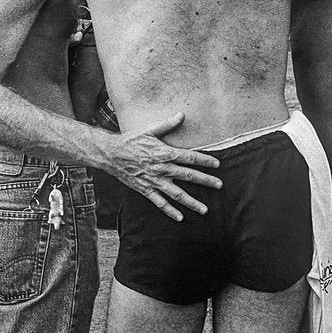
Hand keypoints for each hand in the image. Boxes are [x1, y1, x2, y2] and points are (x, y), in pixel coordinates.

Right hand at [107, 113, 221, 221]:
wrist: (111, 154)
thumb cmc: (131, 140)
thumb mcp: (149, 130)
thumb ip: (167, 124)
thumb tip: (182, 114)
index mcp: (164, 153)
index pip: (189, 157)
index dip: (204, 160)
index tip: (217, 164)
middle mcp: (161, 168)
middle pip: (188, 176)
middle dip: (205, 180)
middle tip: (220, 185)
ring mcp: (154, 181)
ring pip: (176, 194)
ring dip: (191, 202)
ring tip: (205, 210)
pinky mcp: (145, 189)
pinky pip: (159, 202)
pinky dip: (170, 211)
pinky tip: (180, 217)